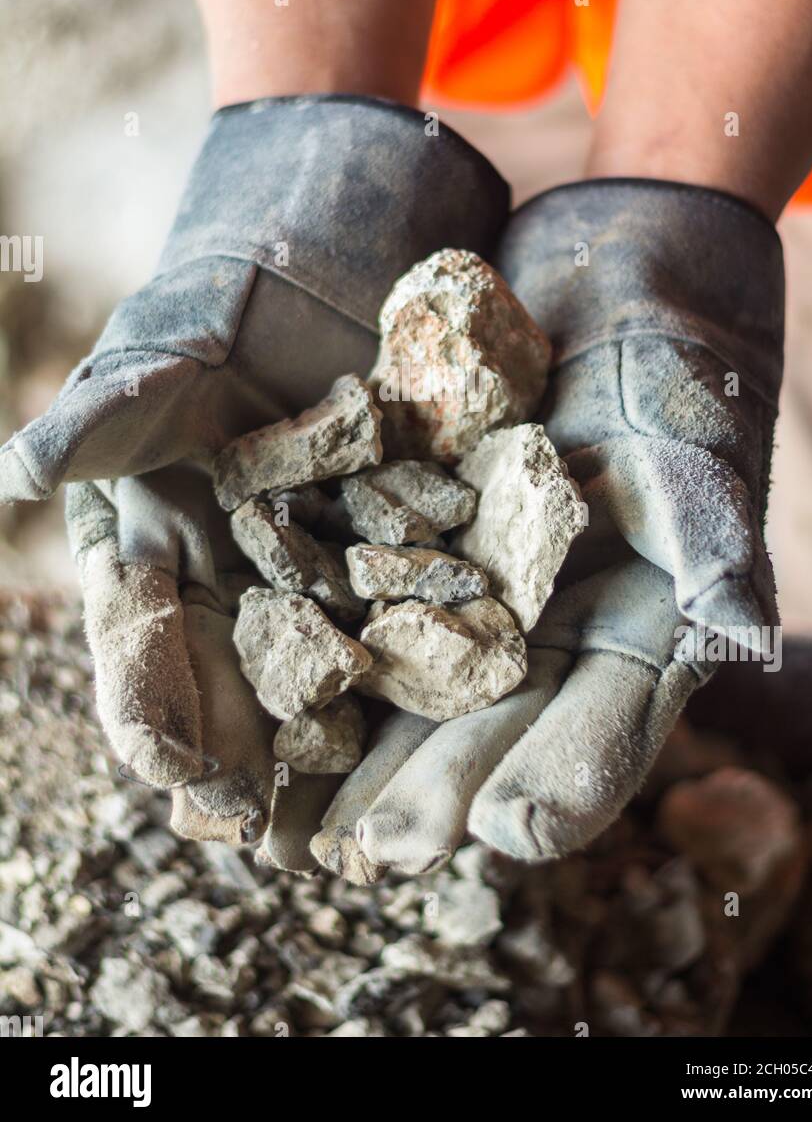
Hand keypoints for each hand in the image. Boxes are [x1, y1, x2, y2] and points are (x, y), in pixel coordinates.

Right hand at [0, 96, 506, 848]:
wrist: (302, 280)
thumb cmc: (199, 328)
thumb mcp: (143, 370)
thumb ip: (92, 426)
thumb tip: (9, 472)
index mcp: (160, 563)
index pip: (145, 653)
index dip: (153, 715)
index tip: (177, 779)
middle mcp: (240, 588)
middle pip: (239, 686)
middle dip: (255, 763)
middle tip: (275, 841)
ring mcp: (323, 574)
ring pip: (328, 664)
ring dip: (343, 735)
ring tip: (366, 811)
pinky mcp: (399, 544)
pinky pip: (413, 601)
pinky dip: (429, 648)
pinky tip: (457, 697)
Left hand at [315, 179, 783, 876]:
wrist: (611, 265)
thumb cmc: (680, 354)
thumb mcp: (695, 440)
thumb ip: (710, 538)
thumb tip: (737, 630)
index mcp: (636, 628)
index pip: (603, 722)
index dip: (563, 780)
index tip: (509, 832)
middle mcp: (550, 625)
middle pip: (494, 722)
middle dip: (433, 785)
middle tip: (369, 849)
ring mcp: (475, 584)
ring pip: (415, 678)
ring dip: (361, 743)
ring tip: (300, 810)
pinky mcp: (408, 530)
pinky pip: (356, 589)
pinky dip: (315, 635)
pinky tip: (265, 683)